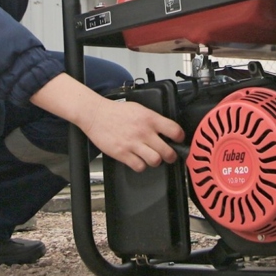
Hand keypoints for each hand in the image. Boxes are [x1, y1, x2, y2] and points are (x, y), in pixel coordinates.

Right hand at [30, 73, 184, 171]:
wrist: (95, 114)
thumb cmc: (117, 112)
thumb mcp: (140, 109)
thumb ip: (155, 119)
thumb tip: (168, 129)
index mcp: (150, 119)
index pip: (175, 131)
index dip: (180, 138)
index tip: (179, 141)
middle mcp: (144, 132)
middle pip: (168, 151)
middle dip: (171, 156)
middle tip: (170, 155)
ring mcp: (133, 144)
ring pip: (155, 161)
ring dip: (156, 161)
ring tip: (153, 158)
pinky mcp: (122, 153)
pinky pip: (139, 166)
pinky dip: (141, 165)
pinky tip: (139, 160)